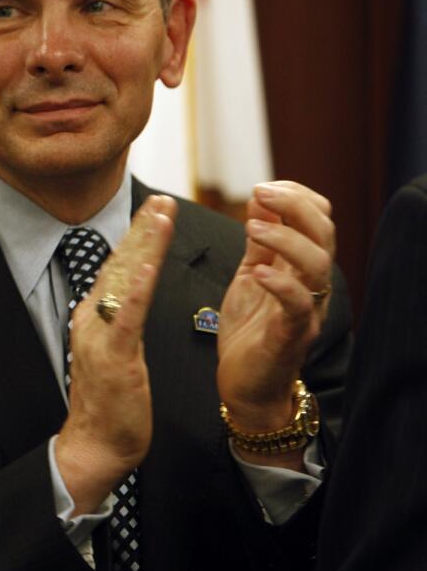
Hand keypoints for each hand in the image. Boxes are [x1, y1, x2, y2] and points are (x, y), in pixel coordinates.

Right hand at [55, 195, 176, 514]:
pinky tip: (146, 265)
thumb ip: (120, 321)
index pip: (118, 268)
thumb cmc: (112, 404)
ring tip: (160, 215)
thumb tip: (129, 297)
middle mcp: (92, 318)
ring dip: (143, 245)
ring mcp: (99, 335)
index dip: (137, 236)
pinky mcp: (113, 356)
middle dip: (142, 228)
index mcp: (94, 317)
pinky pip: (125, 316)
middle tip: (161, 197)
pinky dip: (135, 288)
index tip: (155, 209)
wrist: (96, 444)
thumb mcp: (117, 352)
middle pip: (120, 264)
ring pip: (124, 280)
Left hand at [216, 182, 334, 466]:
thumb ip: (259, 243)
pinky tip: (257, 271)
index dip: (296, 196)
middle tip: (260, 193)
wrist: (246, 384)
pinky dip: (279, 283)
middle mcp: (311, 285)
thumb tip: (260, 200)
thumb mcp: (251, 275)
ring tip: (252, 227)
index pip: (318, 218)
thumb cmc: (250, 329)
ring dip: (285, 238)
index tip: (264, 187)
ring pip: (317, 264)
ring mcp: (306, 310)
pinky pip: (297, 305)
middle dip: (294, 205)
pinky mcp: (291, 335)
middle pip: (324, 233)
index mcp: (301, 266)